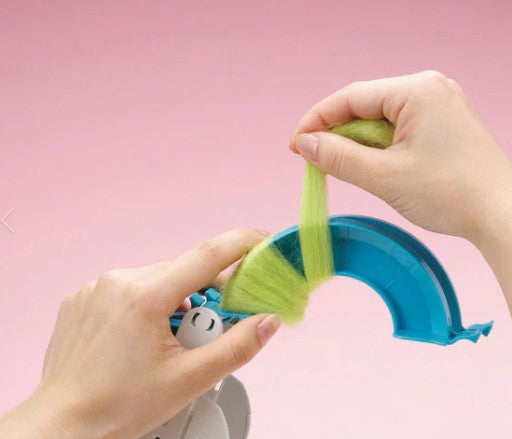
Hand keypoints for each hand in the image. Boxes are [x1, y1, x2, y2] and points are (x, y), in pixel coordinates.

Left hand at [0, 228, 280, 438]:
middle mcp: (119, 281)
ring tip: (170, 345)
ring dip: (177, 303)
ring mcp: (98, 287)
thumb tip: (267, 321)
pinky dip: (148, 306)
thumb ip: (237, 348)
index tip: (264, 242)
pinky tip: (141, 340)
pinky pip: (131, 289)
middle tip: (211, 329)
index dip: (243, 243)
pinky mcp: (85, 298)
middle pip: (186, 272)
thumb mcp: (189, 381)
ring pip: (159, 280)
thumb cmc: (118, 407)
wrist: (63, 426)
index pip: (208, 254)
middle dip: (208, 295)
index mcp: (146, 296)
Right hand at [290, 70, 511, 241]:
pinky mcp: (447, 124)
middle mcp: (431, 88)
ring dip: (360, 143)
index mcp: (417, 90)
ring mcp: (442, 105)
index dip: (317, 120)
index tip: (296, 146)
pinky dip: (382, 147)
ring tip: (346, 169)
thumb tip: (306, 144)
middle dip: (339, 134)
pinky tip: (375, 167)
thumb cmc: (450, 193)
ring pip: (383, 119)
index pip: (351, 98)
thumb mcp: (384, 176)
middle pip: (367, 106)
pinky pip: (402, 128)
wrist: (503, 216)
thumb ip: (338, 157)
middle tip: (316, 162)